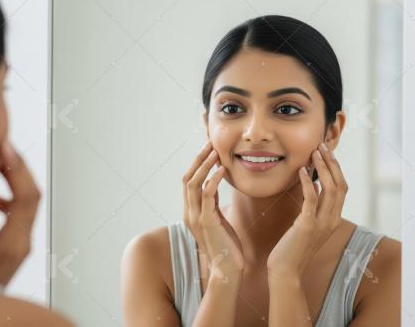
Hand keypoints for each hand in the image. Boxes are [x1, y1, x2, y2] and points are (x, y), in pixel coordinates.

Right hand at [0, 141, 40, 285]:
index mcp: (11, 244)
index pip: (26, 197)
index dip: (18, 169)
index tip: (5, 148)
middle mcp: (21, 242)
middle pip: (32, 195)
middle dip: (18, 167)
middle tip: (2, 146)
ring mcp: (20, 244)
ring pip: (26, 202)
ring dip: (12, 181)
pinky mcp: (14, 245)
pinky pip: (17, 213)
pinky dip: (4, 198)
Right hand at [183, 141, 244, 282]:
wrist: (227, 270)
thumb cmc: (226, 246)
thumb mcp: (217, 220)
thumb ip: (212, 204)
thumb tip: (214, 187)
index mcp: (191, 211)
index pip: (189, 181)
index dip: (197, 163)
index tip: (208, 149)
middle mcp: (189, 212)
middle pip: (188, 178)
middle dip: (198, 159)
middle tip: (210, 143)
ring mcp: (195, 217)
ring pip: (193, 184)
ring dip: (204, 166)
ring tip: (214, 152)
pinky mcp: (206, 222)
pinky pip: (206, 196)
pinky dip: (213, 181)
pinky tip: (221, 170)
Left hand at [266, 143, 348, 277]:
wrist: (286, 270)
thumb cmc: (292, 247)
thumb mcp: (307, 225)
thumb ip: (313, 209)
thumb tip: (313, 189)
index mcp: (333, 219)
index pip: (342, 188)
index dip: (336, 169)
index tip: (326, 152)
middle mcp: (332, 220)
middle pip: (340, 185)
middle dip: (332, 163)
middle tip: (321, 146)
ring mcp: (322, 224)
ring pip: (330, 189)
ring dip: (323, 168)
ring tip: (314, 153)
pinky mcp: (308, 226)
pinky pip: (311, 199)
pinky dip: (309, 183)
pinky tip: (301, 171)